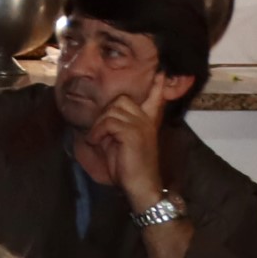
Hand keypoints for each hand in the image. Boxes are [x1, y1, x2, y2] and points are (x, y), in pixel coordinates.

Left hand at [84, 90, 166, 207]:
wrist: (141, 186)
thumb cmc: (129, 166)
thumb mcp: (122, 142)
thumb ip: (118, 126)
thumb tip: (101, 117)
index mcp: (148, 121)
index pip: (156, 97)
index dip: (157, 84)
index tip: (160, 71)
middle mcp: (147, 120)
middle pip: (121, 100)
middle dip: (106, 113)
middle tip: (100, 131)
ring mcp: (141, 125)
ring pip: (112, 111)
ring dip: (99, 125)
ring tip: (97, 139)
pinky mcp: (133, 133)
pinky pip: (108, 123)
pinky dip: (97, 132)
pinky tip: (96, 142)